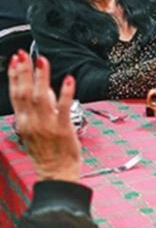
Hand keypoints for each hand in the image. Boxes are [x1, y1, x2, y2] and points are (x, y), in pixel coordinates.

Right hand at [8, 52, 80, 181]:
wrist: (56, 172)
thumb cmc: (47, 151)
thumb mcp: (35, 128)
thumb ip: (39, 107)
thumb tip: (43, 87)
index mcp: (23, 121)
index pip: (15, 94)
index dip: (14, 75)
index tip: (15, 59)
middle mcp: (31, 122)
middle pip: (24, 92)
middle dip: (23, 72)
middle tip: (23, 54)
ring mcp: (46, 125)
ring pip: (41, 97)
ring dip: (41, 77)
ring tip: (42, 60)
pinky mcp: (63, 128)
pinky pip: (64, 107)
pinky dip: (65, 92)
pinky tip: (68, 79)